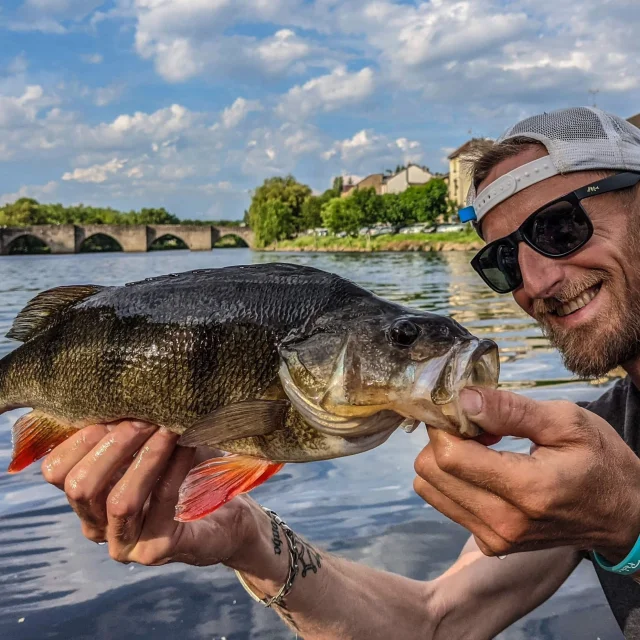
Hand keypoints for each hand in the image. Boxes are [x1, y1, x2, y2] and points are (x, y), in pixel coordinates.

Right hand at [41, 421, 276, 572]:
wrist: (229, 514)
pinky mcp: (155, 552)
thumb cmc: (186, 470)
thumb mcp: (152, 442)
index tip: (115, 408)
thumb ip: (129, 425)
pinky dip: (175, 469)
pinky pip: (162, 505)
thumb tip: (122, 388)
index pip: (56, 471)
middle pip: (80, 486)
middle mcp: (95, 525)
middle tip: (145, 417)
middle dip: (114, 445)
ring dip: (146, 457)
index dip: (81, 437)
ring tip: (169, 428)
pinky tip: (188, 445)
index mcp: (86, 497)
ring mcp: (123, 544)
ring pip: (119, 501)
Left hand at [413, 387, 639, 561]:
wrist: (624, 517)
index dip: (445, 425)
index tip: (463, 409)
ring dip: (446, 460)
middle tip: (475, 427)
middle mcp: (504, 523)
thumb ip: (510, 410)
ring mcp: (495, 539)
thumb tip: (462, 398)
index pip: (449, 456)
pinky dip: (455, 479)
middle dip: (442, 440)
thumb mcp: (566, 422)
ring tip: (483, 447)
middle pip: (430, 472)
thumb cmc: (600, 461)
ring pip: (430, 488)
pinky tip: (486, 468)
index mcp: (527, 490)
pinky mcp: (489, 544)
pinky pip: (446, 502)